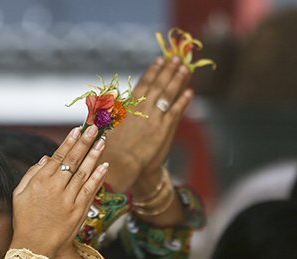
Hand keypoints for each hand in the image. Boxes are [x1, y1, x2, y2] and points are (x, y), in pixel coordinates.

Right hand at [11, 125, 108, 258]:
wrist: (35, 247)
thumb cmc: (24, 220)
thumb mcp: (19, 195)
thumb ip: (31, 174)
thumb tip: (47, 158)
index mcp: (39, 182)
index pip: (58, 157)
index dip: (69, 142)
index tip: (77, 130)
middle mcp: (55, 188)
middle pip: (73, 160)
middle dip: (85, 142)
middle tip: (95, 128)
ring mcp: (68, 199)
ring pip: (84, 172)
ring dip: (94, 155)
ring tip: (102, 141)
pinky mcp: (78, 211)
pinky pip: (90, 190)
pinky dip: (98, 177)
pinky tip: (105, 165)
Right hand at [103, 56, 192, 193]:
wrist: (119, 162)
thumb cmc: (109, 147)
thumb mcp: (106, 123)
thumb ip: (111, 109)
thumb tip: (112, 99)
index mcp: (129, 104)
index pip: (144, 83)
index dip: (153, 71)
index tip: (160, 60)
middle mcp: (143, 107)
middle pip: (159, 84)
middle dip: (168, 70)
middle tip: (176, 58)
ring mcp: (155, 116)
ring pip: (169, 94)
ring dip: (177, 80)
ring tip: (185, 68)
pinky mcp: (164, 128)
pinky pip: (176, 111)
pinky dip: (183, 101)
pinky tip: (190, 92)